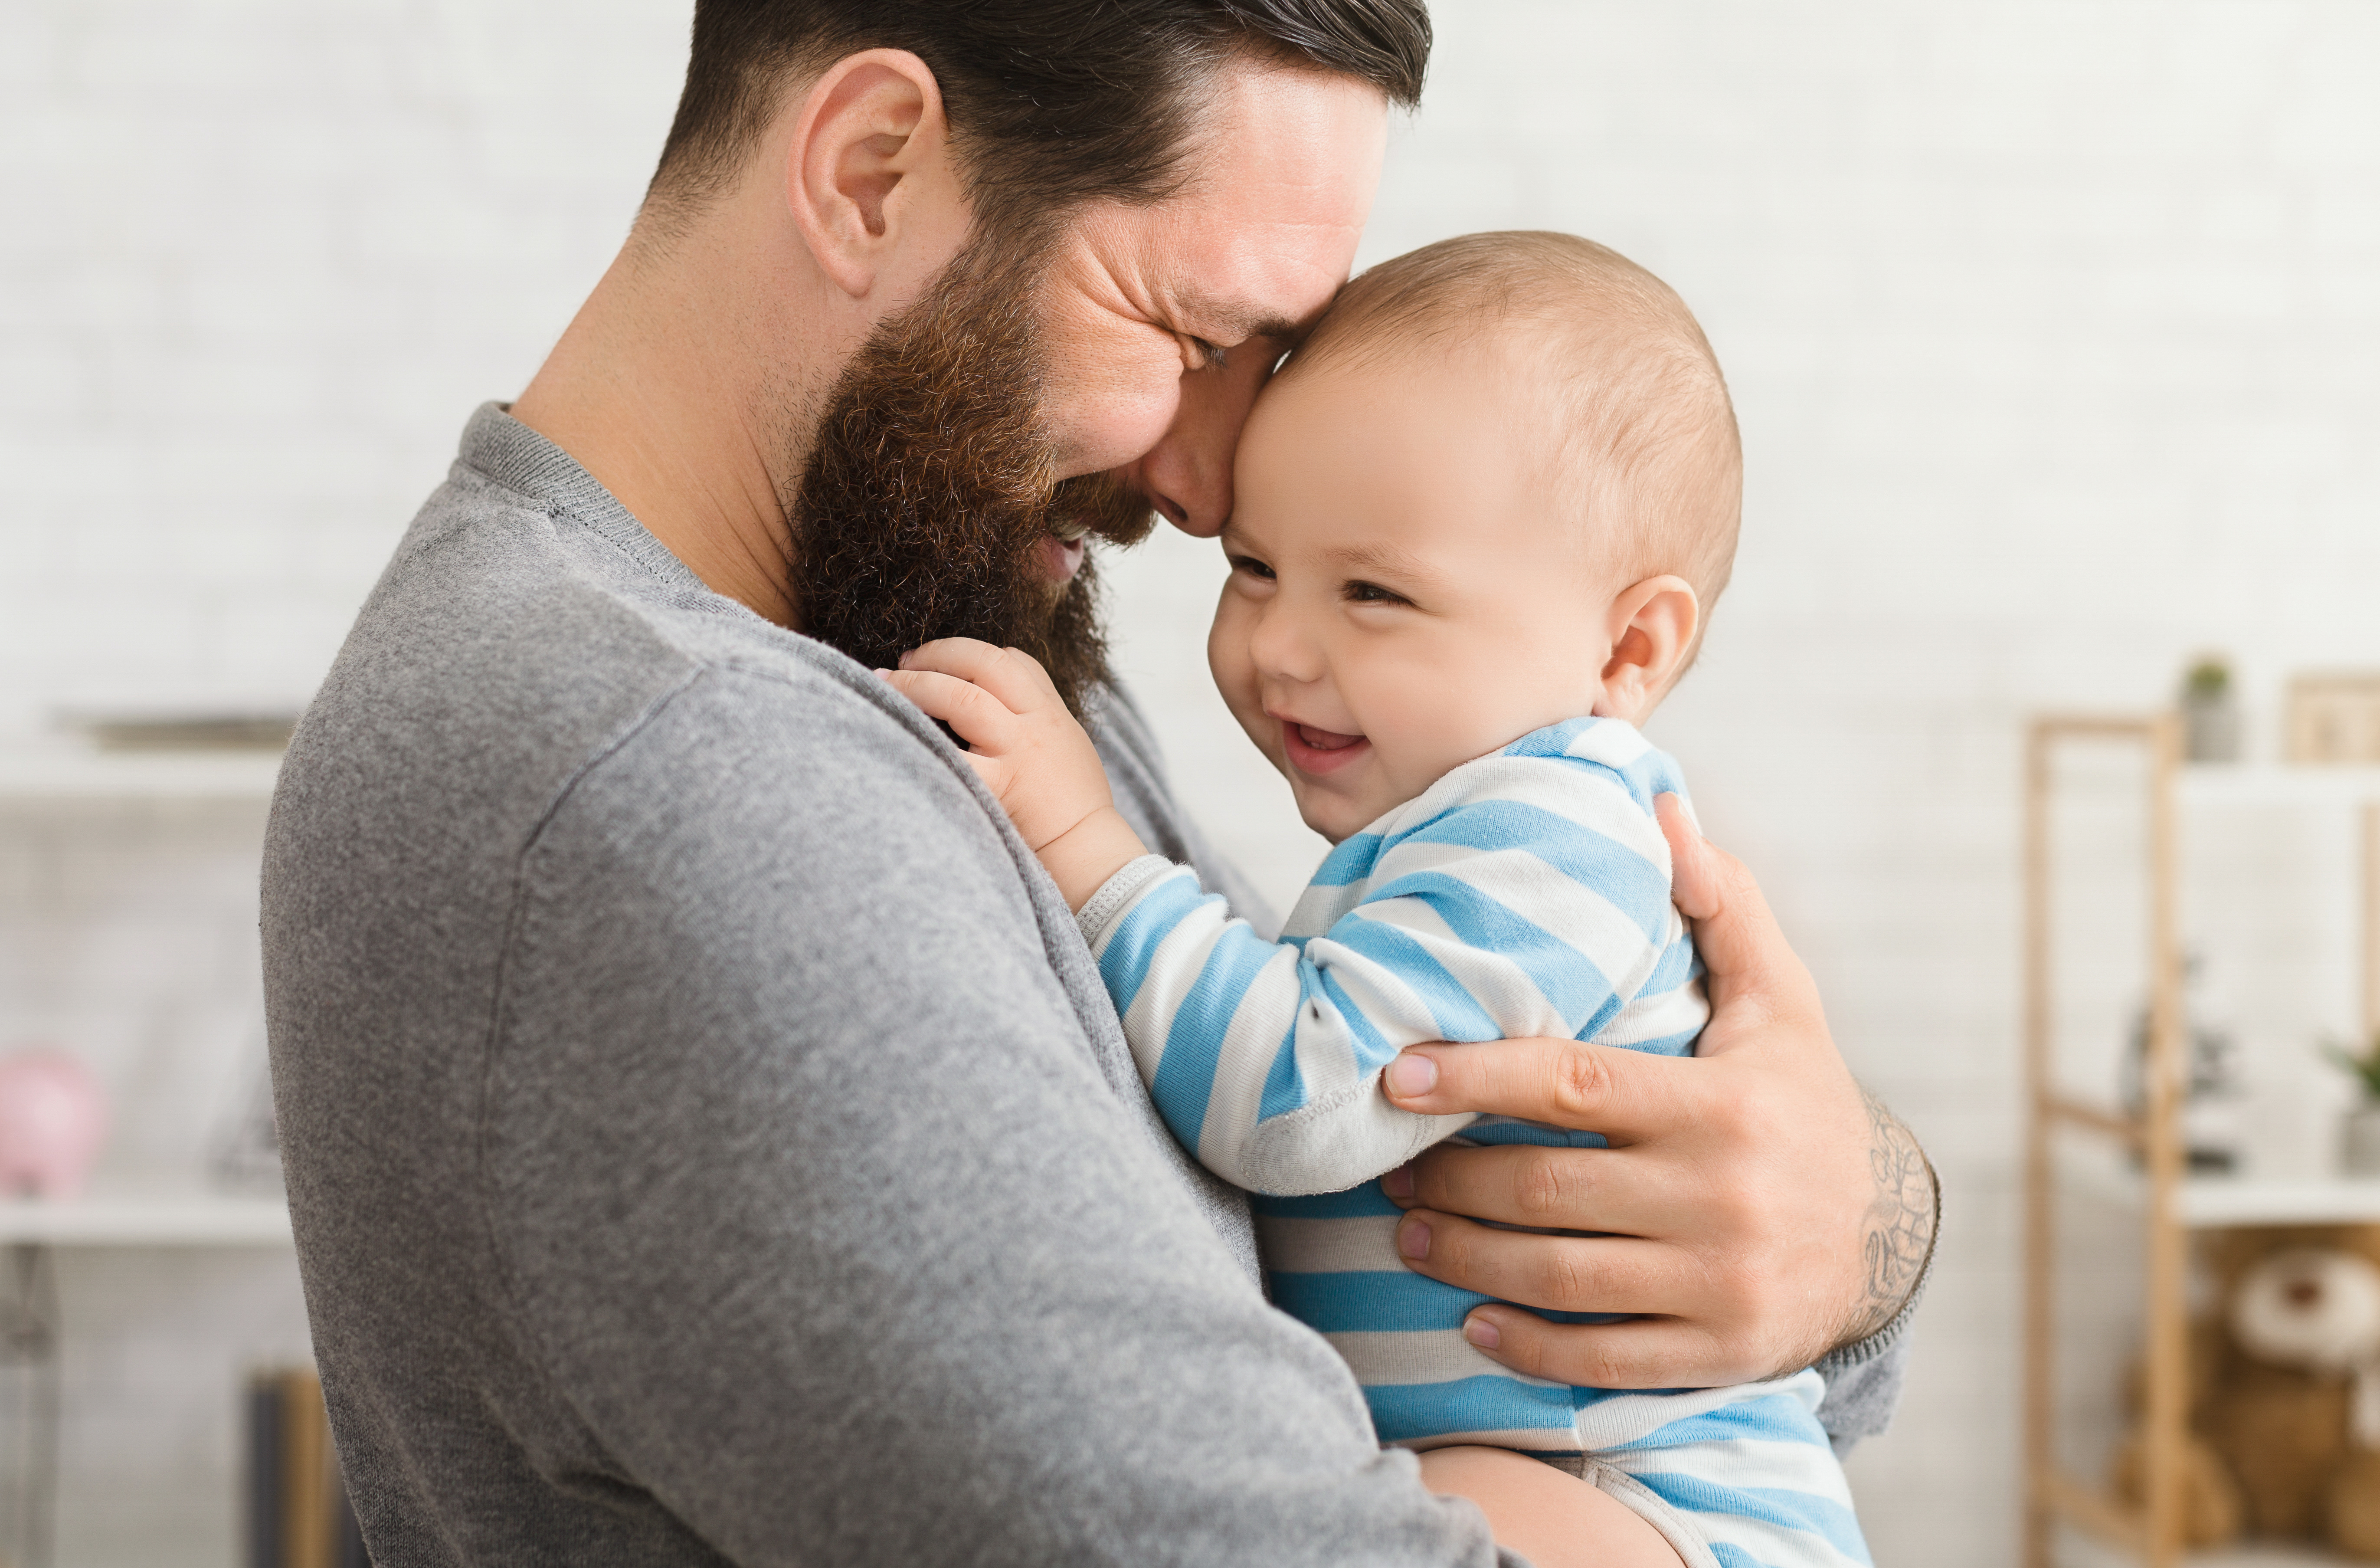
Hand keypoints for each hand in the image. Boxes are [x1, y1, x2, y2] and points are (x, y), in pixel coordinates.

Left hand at [878, 638, 1148, 908]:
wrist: (1091, 854)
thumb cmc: (1076, 810)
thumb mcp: (1070, 749)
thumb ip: (1038, 723)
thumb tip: (1001, 707)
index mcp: (1052, 714)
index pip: (1015, 662)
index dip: (972, 652)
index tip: (942, 658)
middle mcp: (1035, 725)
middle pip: (984, 664)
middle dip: (938, 654)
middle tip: (904, 660)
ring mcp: (1017, 753)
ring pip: (961, 698)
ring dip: (916, 684)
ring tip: (884, 680)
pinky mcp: (999, 786)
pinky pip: (951, 755)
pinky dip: (920, 740)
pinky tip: (892, 734)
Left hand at [1377, 794, 1936, 1388]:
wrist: (1888, 1235)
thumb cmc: (1803, 1100)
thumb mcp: (1781, 999)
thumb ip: (1721, 905)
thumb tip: (1663, 807)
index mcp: (1722, 1105)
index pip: (1571, 1088)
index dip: (1475, 1079)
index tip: (1400, 1075)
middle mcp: (1720, 1197)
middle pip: (1546, 1191)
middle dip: (1450, 1181)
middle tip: (1387, 1167)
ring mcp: (1719, 1283)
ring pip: (1557, 1277)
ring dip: (1464, 1259)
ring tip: (1406, 1233)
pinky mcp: (1716, 1352)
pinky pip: (1600, 1359)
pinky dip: (1526, 1347)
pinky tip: (1473, 1324)